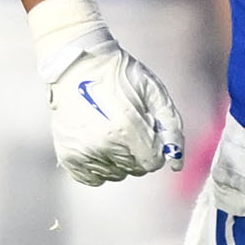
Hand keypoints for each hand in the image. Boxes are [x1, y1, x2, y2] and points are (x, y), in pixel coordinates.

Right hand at [31, 0, 185, 184]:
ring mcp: (83, 151)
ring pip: (116, 174)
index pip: (152, 162)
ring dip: (120, 158)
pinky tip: (98, 144)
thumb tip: (176, 165)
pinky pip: (94, 179)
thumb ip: (171, 129)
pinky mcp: (68, 156)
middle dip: (138, 151)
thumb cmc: (121, 76)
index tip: (146, 128)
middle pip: (135, 169)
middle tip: (127, 125)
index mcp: (126, 127)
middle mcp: (103, 143)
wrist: (80, 65)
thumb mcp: (155, 93)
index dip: (154, 146)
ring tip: (111, 130)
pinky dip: (100, 166)